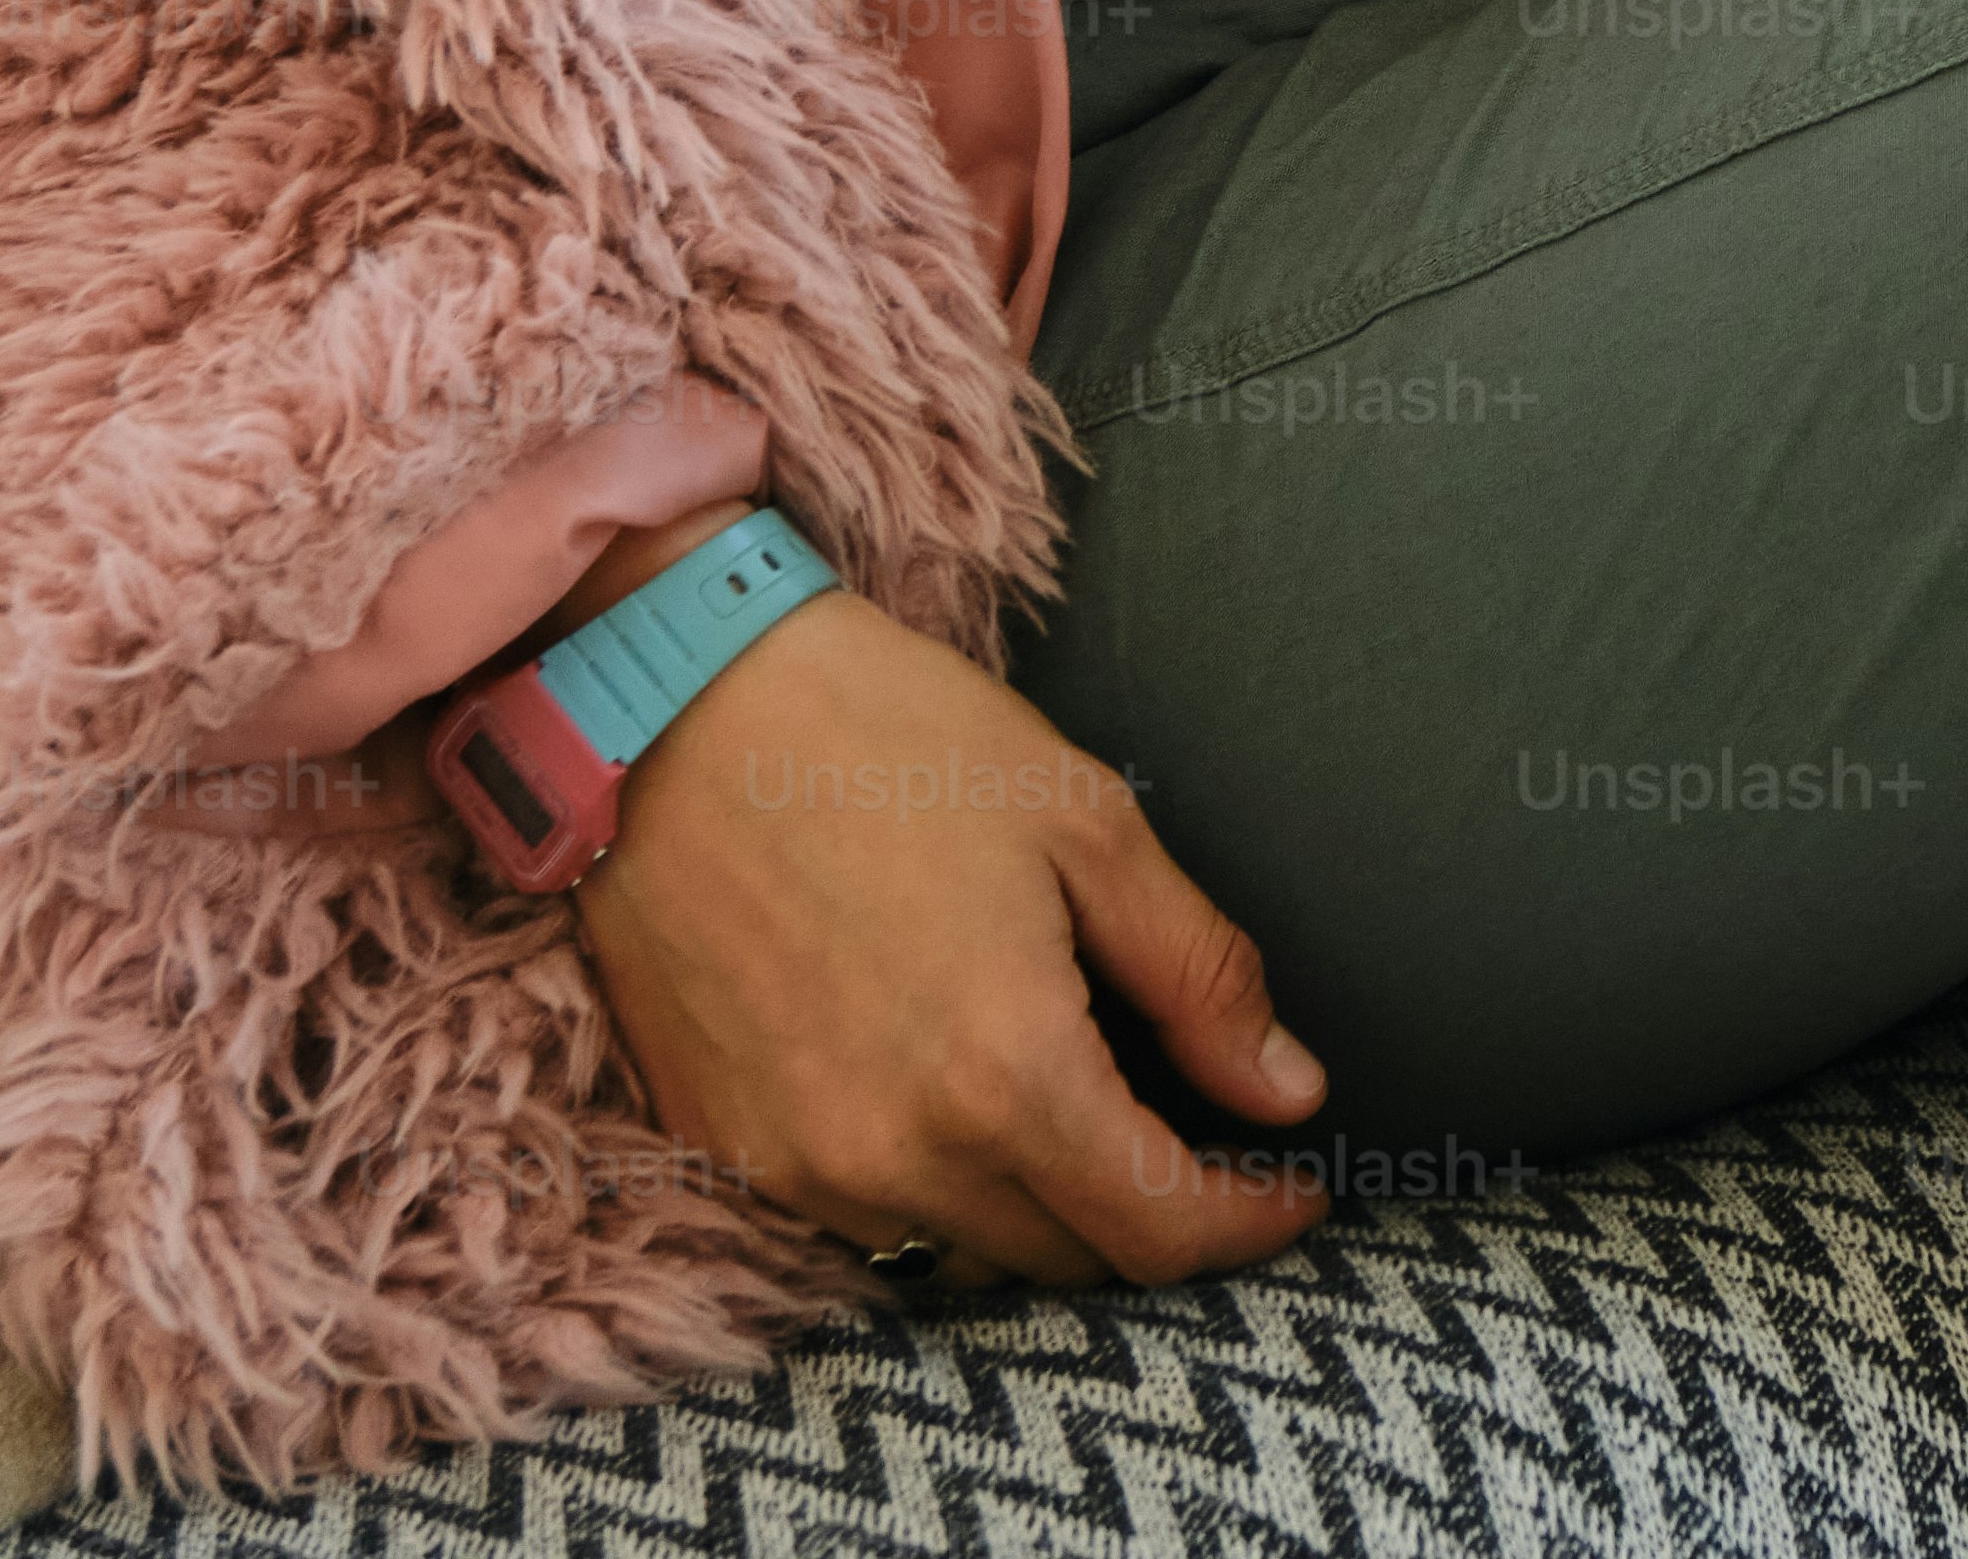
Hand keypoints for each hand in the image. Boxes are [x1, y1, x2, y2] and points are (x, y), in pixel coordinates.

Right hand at [502, 530, 1334, 1295]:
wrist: (671, 708)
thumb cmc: (889, 740)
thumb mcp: (1088, 825)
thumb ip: (1199, 975)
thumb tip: (1287, 1089)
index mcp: (1007, 1075)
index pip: (1159, 1229)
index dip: (1248, 1223)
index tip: (1296, 1188)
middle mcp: (900, 1155)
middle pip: (1069, 1260)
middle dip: (1156, 1219)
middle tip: (1206, 1146)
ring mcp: (802, 1166)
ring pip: (969, 1254)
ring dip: (1046, 1217)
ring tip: (1092, 1127)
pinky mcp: (731, 1146)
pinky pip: (869, 1224)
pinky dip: (942, 1197)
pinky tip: (968, 1110)